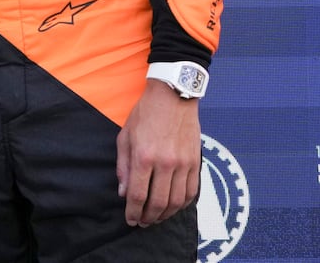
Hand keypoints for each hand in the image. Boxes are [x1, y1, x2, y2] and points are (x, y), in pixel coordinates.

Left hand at [116, 78, 200, 226]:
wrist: (173, 96)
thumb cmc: (145, 114)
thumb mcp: (125, 137)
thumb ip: (123, 167)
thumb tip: (123, 192)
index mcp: (144, 157)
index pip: (138, 195)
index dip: (133, 212)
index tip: (130, 220)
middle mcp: (165, 163)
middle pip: (158, 203)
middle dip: (149, 217)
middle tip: (143, 222)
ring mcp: (183, 164)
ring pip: (177, 201)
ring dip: (166, 214)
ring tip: (156, 218)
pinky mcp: (196, 162)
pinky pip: (192, 191)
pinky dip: (183, 204)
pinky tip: (174, 206)